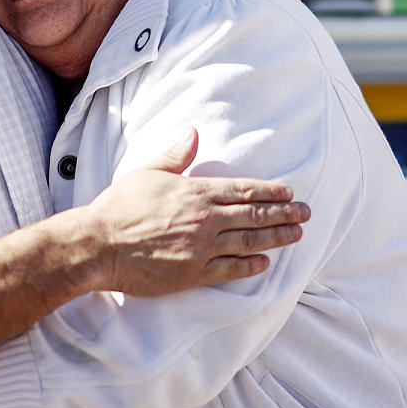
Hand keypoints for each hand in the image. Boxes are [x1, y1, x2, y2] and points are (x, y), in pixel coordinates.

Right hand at [84, 129, 308, 295]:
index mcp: (196, 192)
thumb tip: (194, 133)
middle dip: (284, 214)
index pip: (244, 190)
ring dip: (276, 238)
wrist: (100, 245)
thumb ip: (176, 156)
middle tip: (306, 213)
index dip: (271, 192)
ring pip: (249, 242)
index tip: (290, 192)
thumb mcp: (149, 172)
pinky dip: (251, 266)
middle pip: (254, 215)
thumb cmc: (120, 206)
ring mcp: (202, 248)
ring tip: (297, 235)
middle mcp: (205, 220)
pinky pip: (230, 270)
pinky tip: (265, 263)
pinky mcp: (194, 273)